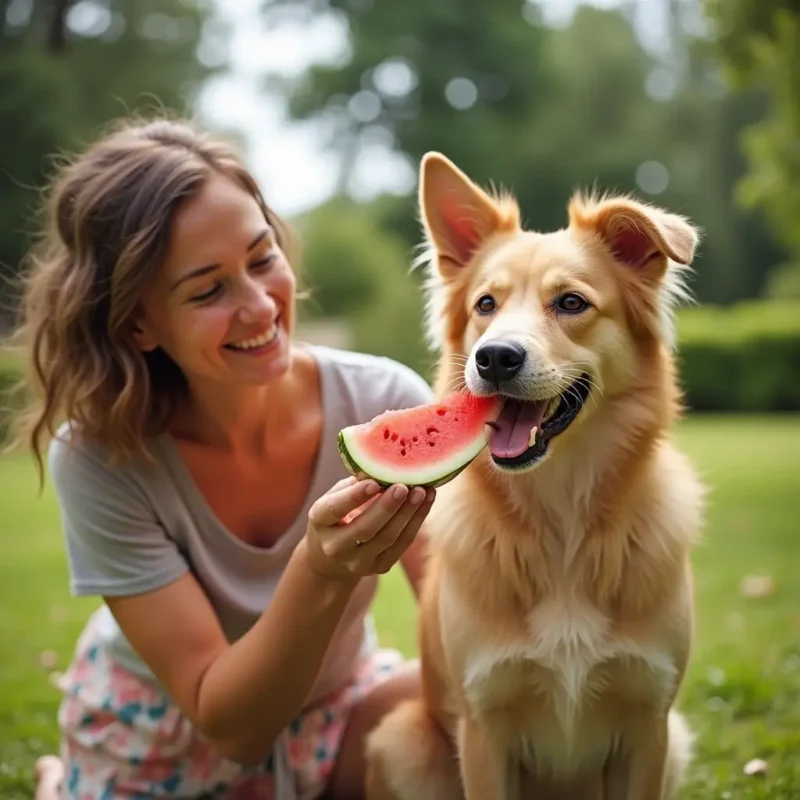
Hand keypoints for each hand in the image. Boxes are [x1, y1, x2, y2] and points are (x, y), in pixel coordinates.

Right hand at [302, 476, 434, 582]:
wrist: (331, 559)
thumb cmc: (336, 516)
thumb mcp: (334, 497)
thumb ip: (353, 484)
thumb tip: (381, 465)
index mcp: (319, 521)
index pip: (334, 509)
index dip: (354, 497)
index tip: (373, 482)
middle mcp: (335, 546)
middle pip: (365, 528)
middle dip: (387, 507)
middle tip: (404, 486)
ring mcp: (358, 562)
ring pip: (387, 538)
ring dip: (408, 514)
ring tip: (422, 491)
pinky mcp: (379, 567)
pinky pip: (402, 545)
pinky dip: (416, 521)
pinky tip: (426, 501)